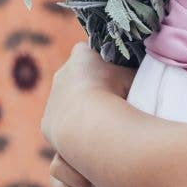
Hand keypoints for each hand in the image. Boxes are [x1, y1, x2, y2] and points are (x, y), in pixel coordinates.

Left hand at [41, 40, 135, 154]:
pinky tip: (87, 134)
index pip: (89, 52)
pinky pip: (61, 122)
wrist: (89, 125)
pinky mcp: (47, 121)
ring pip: (67, 100)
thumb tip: (139, 75)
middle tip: (109, 100)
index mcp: (81, 56)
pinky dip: (73, 127)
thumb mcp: (133, 78)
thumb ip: (131, 73)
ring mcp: (52, 98)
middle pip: (77, 76)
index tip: (114, 75)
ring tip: (99, 120)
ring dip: (81, 108)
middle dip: (90, 85)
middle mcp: (62, 73)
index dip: (102, 63)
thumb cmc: (116, 97)